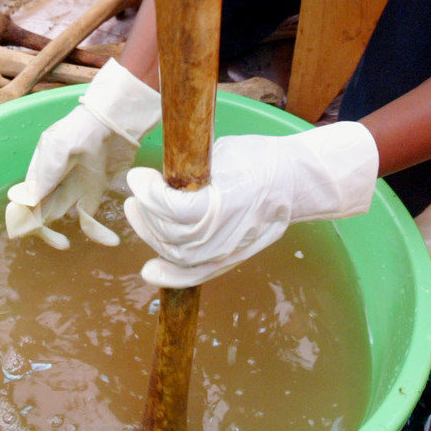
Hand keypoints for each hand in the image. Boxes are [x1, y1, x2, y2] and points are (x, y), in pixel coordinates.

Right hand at [5, 59, 161, 248]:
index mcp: (38, 172)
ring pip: (64, 220)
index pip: (25, 202)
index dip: (25, 218)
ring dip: (68, 234)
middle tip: (60, 243)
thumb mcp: (58, 147)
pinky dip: (98, 233)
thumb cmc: (81, 129)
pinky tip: (110, 240)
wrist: (114, 122)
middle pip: (41, 216)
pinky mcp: (94, 195)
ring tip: (78, 242)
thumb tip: (29, 203)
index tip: (33, 229)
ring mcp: (74, 191)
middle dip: (46, 232)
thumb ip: (45, 175)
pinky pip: (90, 220)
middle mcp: (53, 185)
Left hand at [125, 121, 378, 287]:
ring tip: (138, 212)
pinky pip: (195, 275)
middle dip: (146, 211)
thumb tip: (159, 178)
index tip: (137, 176)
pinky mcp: (229, 260)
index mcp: (226, 201)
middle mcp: (225, 234)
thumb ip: (190, 170)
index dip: (149, 193)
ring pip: (176, 253)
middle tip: (137, 191)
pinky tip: (150, 272)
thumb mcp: (222, 153)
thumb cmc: (258, 159)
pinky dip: (171, 276)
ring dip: (150, 233)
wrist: (293, 182)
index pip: (174, 208)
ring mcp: (227, 251)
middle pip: (171, 233)